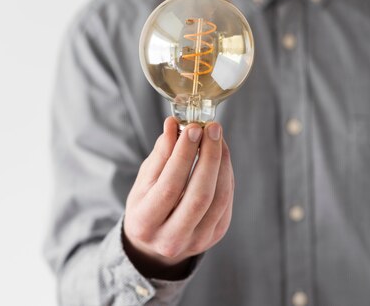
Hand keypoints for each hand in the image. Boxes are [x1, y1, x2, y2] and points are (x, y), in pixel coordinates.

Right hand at [122, 117, 233, 279]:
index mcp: (145, 223)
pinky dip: (226, 175)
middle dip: (209, 157)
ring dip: (222, 164)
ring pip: (219, 199)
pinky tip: (221, 156)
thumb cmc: (146, 206)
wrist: (154, 244)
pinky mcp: (215, 236)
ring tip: (218, 138)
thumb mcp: (143, 182)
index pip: (170, 186)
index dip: (184, 155)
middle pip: (199, 195)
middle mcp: (171, 239)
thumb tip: (174, 125)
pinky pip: (226, 202)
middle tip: (212, 128)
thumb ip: (160, 155)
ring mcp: (197, 241)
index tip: (193, 128)